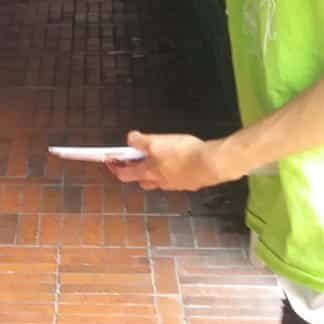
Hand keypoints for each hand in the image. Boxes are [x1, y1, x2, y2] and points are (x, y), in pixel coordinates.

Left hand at [105, 131, 229, 190]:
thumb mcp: (157, 142)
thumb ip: (141, 141)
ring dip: (157, 171)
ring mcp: (177, 185)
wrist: (212, 164)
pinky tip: (182, 161)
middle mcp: (161, 183)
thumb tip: (129, 139)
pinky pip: (178, 178)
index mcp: (148, 173)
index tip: (111, 162)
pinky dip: (175, 171)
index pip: (125, 175)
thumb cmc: (182, 153)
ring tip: (161, 157)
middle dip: (137, 170)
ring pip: (160, 180)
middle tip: (137, 158)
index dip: (116, 168)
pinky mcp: (192, 183)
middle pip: (142, 179)